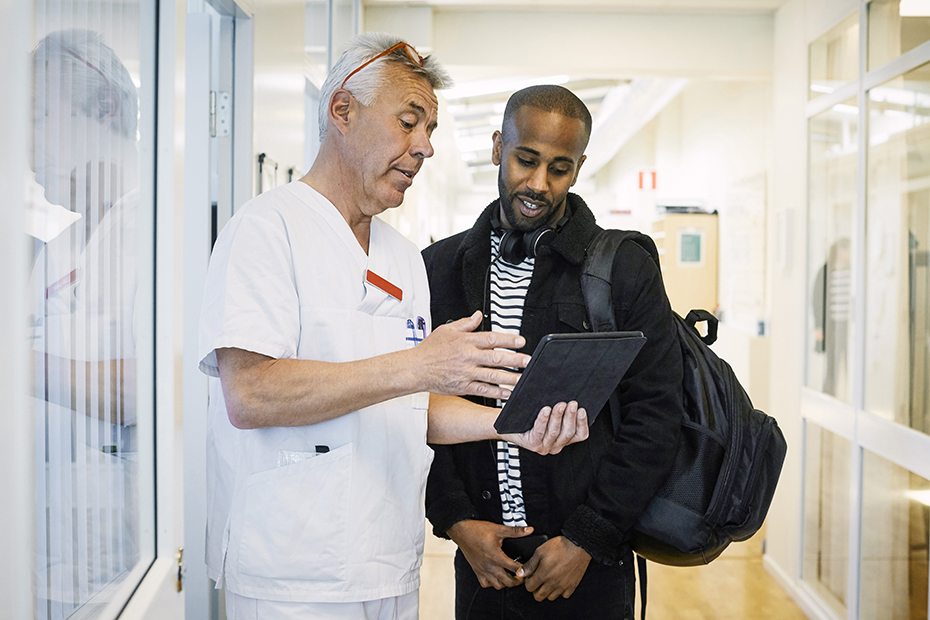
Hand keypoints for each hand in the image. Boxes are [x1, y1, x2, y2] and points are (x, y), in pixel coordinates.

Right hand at [413, 311, 529, 399]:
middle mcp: (467, 356)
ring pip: (492, 375)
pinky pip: (483, 390)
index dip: (508, 340)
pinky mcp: (462, 386)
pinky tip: (507, 392)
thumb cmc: (429, 350)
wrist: (415, 369)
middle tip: (528, 361)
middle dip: (514, 359)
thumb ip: (465, 323)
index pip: (491, 339)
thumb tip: (478, 315)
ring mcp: (465, 373)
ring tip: (522, 378)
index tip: (521, 341)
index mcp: (465, 341)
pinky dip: (496, 392)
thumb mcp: (446, 330)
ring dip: (509, 377)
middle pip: (495, 357)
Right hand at [448, 520, 532, 589]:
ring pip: (498, 585)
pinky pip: (486, 584)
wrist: (461, 531)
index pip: (515, 569)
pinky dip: (493, 583)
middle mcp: (490, 566)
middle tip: (523, 575)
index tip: (529, 569)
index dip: (525, 570)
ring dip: (506, 583)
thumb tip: (529, 530)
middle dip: (518, 580)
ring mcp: (483, 570)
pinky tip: (496, 576)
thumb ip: (515, 531)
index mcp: (497, 557)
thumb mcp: (499, 529)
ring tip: (511, 575)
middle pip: (508, 582)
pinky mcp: (477, 571)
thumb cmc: (478, 530)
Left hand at [502, 401, 587, 454]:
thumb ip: (559, 406)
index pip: (580, 435)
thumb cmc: (528, 418)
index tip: (582, 409)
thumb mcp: (547, 413)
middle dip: (571, 417)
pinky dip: (544, 420)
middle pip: (568, 433)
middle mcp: (555, 445)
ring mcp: (544, 446)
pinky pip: (540, 431)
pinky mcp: (532, 444)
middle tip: (572, 403)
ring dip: (559, 417)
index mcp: (563, 439)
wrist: (507, 426)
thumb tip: (568, 389)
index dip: (583, 422)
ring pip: (555, 432)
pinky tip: (545, 410)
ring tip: (560, 404)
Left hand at [517, 536, 590, 601]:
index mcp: (543, 575)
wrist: (578, 546)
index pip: (529, 588)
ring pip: (551, 597)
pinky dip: (560, 591)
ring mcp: (563, 586)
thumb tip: (520, 573)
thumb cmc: (560, 546)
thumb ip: (530, 564)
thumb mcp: (540, 551)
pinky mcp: (572, 586)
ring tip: (548, 581)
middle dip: (535, 589)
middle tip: (538, 580)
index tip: (531, 576)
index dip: (528, 582)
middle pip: (539, 596)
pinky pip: (564, 595)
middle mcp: (553, 583)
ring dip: (547, 591)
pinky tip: (559, 582)